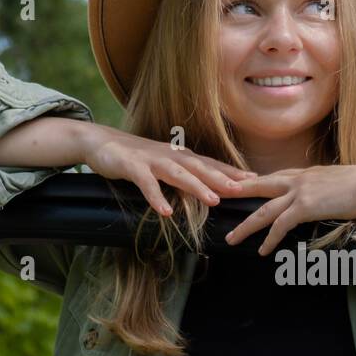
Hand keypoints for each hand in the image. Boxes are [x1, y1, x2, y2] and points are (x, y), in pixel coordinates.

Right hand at [82, 127, 255, 216]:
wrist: (101, 142)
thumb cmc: (137, 157)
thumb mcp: (165, 165)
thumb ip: (185, 174)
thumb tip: (210, 189)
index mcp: (180, 156)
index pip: (211, 164)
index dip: (232, 172)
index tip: (255, 181)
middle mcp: (171, 156)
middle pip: (200, 167)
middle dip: (222, 179)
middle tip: (243, 190)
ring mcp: (152, 161)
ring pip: (178, 174)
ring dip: (196, 187)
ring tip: (213, 201)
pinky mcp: (132, 168)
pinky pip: (146, 185)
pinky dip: (156, 198)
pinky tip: (165, 213)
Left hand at [223, 164, 355, 255]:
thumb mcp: (342, 182)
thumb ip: (328, 188)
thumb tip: (329, 197)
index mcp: (307, 173)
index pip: (275, 177)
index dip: (257, 183)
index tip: (241, 186)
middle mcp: (299, 179)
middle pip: (259, 188)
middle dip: (237, 195)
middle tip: (219, 201)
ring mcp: (300, 192)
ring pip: (264, 210)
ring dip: (246, 226)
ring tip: (232, 238)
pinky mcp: (306, 206)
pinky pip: (280, 225)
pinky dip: (269, 239)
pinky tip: (262, 250)